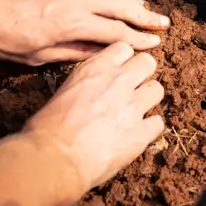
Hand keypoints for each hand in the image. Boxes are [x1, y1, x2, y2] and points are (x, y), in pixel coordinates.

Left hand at [0, 0, 169, 65]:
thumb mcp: (34, 56)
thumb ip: (70, 52)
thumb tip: (98, 52)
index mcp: (71, 22)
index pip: (115, 31)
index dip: (138, 39)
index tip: (155, 44)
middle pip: (121, 4)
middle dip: (145, 15)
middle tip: (164, 23)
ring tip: (145, 7)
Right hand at [24, 43, 164, 199]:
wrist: (54, 157)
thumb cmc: (47, 128)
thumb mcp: (64, 90)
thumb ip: (86, 84)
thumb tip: (91, 92)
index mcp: (96, 68)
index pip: (124, 48)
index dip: (123, 60)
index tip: (120, 69)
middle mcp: (118, 81)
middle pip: (147, 62)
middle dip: (142, 73)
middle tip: (132, 88)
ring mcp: (132, 106)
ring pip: (157, 89)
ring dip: (148, 99)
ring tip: (135, 112)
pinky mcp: (141, 133)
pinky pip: (158, 123)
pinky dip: (149, 129)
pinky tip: (137, 135)